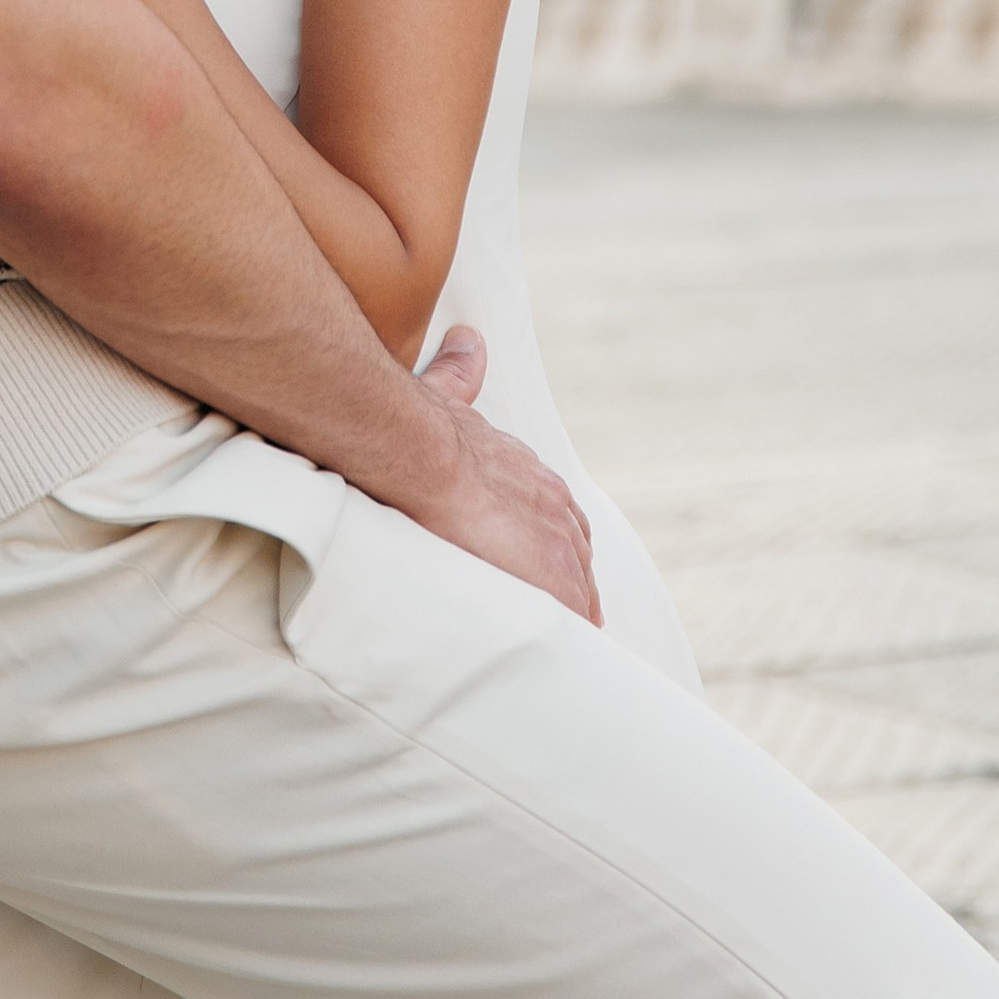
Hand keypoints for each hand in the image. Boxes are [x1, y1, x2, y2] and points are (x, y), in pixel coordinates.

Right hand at [404, 323, 600, 621]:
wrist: (419, 451)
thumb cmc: (423, 428)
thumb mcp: (452, 392)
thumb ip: (461, 374)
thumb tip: (470, 341)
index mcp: (531, 472)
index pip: (558, 512)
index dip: (554, 539)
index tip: (552, 558)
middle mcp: (553, 506)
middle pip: (578, 552)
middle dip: (572, 577)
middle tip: (572, 610)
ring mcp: (555, 542)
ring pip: (579, 587)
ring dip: (573, 610)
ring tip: (566, 642)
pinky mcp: (546, 577)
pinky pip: (571, 617)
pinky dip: (569, 637)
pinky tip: (561, 657)